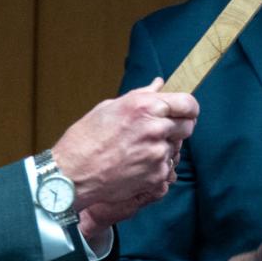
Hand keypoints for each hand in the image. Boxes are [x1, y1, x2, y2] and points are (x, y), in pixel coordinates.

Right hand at [52, 78, 197, 219]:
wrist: (72, 174)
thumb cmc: (86, 138)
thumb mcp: (110, 107)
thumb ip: (142, 95)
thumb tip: (160, 84)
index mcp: (145, 106)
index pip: (188, 104)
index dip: (188, 108)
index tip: (184, 112)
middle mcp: (156, 128)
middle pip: (188, 126)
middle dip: (177, 128)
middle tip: (156, 133)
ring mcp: (158, 154)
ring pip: (176, 148)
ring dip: (163, 149)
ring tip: (136, 151)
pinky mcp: (156, 175)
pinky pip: (167, 168)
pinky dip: (155, 167)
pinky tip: (134, 165)